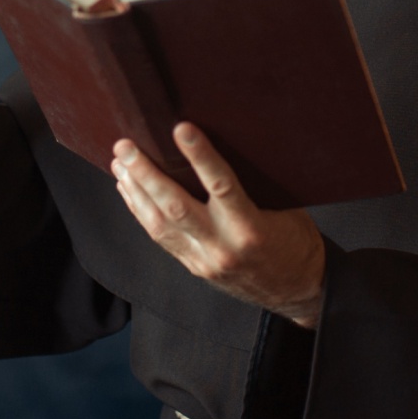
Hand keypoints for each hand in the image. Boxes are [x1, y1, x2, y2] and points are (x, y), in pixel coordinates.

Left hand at [112, 124, 326, 327]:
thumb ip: (253, 186)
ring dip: (135, 191)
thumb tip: (226, 146)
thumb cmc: (295, 242)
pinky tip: (130, 191)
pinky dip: (141, 211)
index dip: (199, 156)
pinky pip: (161, 237)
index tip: (180, 128)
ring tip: (120, 164)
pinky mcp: (194, 266)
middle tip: (126, 147)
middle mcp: (223, 247)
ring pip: (159, 224)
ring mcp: (204, 260)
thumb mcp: (284, 208)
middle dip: (146, 174)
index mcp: (251, 228)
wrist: (298, 290)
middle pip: (175, 206)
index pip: (220, 186)